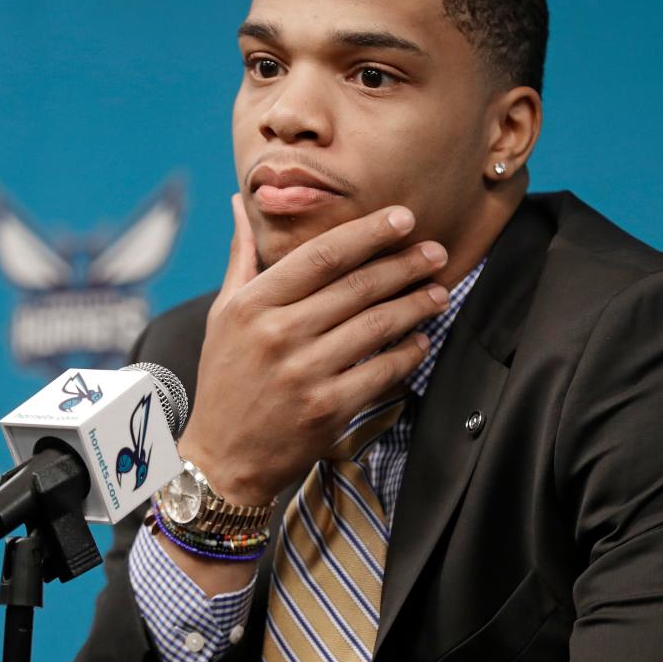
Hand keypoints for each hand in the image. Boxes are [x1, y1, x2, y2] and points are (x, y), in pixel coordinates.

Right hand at [177, 194, 448, 504]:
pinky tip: (422, 339)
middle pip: (357, 286)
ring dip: (416, 304)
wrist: (223, 457)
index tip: (403, 218)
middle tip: (437, 251)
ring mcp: (304, 373)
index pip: (321, 255)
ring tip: (439, 291)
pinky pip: (382, 371)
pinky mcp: (328, 409)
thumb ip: (242, 258)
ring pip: (377, 325)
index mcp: (253, 305)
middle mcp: (278, 334)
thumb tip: (241, 204)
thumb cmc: (225, 379)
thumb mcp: (222, 315)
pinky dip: (408, 353)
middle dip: (405, 264)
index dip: (368, 233)